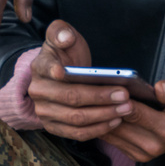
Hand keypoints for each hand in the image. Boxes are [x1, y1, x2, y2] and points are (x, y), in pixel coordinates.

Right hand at [25, 20, 133, 139]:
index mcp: (39, 67)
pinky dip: (97, 129)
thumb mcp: (62, 36)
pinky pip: (77, 134)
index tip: (64, 71)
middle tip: (124, 95)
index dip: (55, 71)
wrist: (61, 74)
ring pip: (76, 118)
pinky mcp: (55, 128)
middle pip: (70, 97)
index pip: (46, 69)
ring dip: (103, 115)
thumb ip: (61, 31)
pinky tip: (115, 121)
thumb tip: (65, 38)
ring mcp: (44, 113)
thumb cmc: (65, 55)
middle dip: (99, 97)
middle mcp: (38, 92)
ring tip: (125, 108)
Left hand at [100, 76, 164, 163]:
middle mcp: (154, 145)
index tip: (107, 87)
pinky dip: (104, 125)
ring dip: (102, 117)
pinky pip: (112, 140)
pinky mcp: (135, 155)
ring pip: (112, 133)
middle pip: (119, 125)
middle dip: (106, 108)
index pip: (135, 114)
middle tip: (94, 90)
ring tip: (94, 99)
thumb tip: (159, 89)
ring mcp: (143, 153)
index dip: (119, 100)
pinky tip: (100, 111)